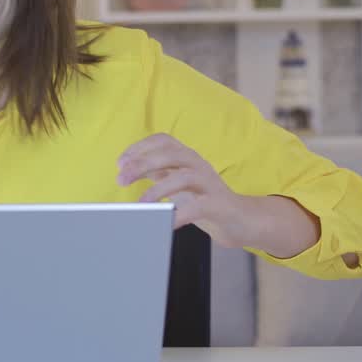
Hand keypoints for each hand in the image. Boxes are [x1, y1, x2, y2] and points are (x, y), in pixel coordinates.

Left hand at [116, 133, 250, 246]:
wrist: (240, 220)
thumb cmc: (204, 200)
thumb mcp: (177, 184)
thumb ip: (157, 174)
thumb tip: (127, 170)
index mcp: (187, 158)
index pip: (163, 140)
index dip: (140, 147)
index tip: (121, 163)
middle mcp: (199, 165)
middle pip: (170, 154)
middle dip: (142, 164)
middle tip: (121, 179)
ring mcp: (210, 184)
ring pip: (184, 177)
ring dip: (159, 189)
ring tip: (142, 204)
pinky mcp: (219, 205)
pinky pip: (199, 206)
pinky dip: (180, 214)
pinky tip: (166, 222)